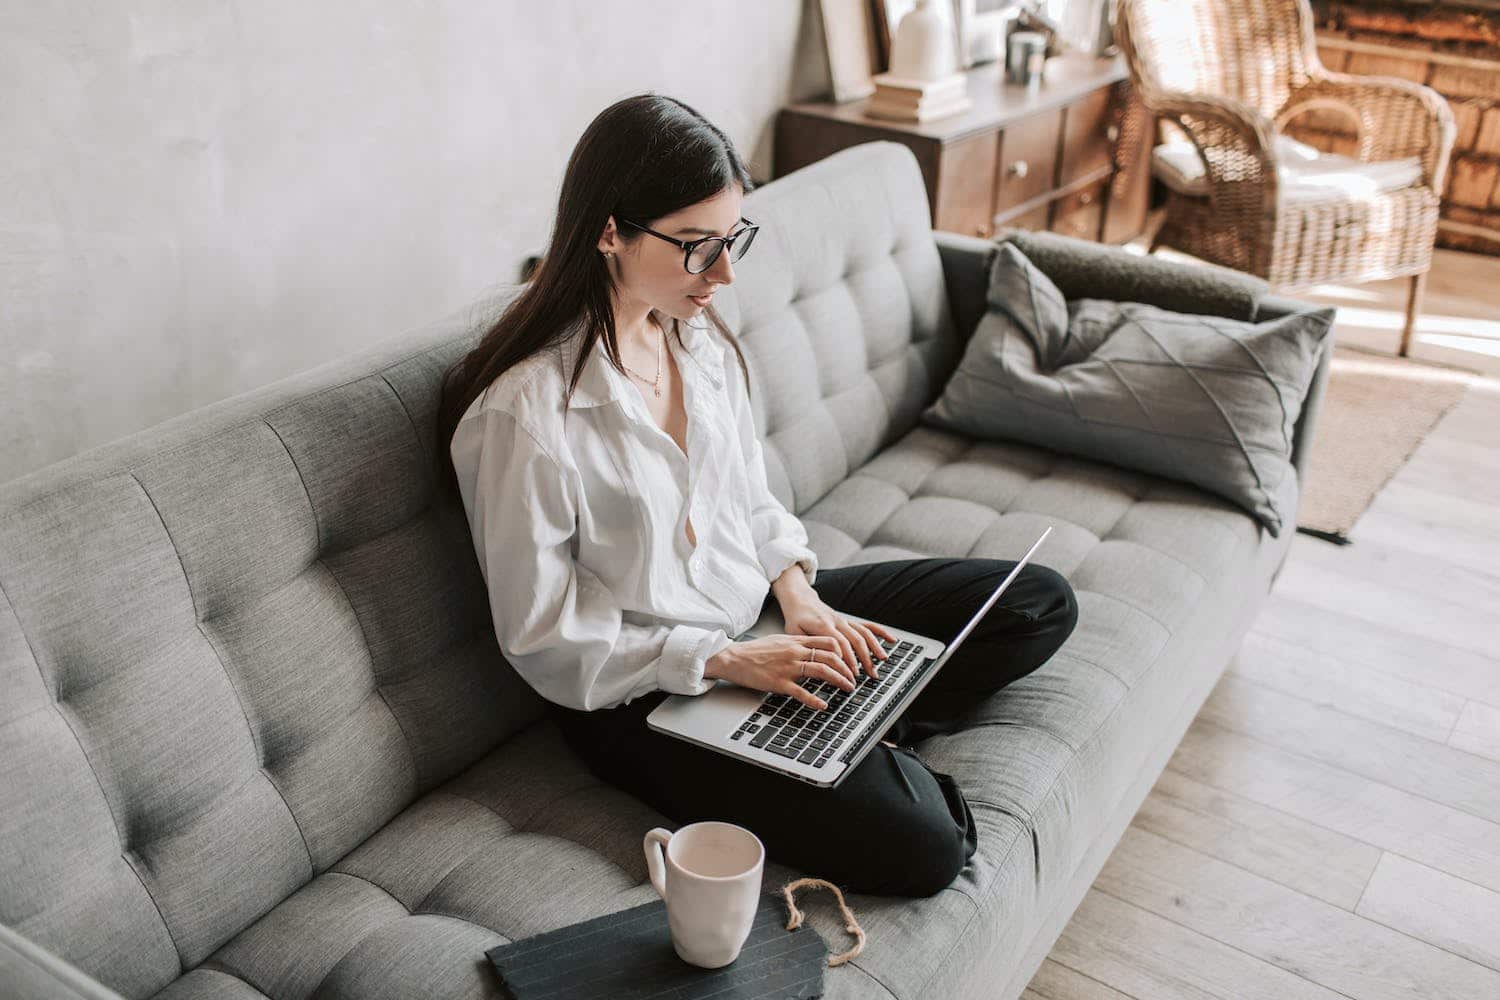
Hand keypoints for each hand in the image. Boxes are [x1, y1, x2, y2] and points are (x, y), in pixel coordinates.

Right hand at [706, 634, 875, 711]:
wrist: (733, 658)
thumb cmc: (754, 651)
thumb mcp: (779, 641)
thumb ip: (797, 644)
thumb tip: (812, 649)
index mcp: (796, 641)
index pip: (828, 642)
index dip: (844, 652)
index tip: (851, 662)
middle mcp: (795, 652)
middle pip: (830, 656)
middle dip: (847, 669)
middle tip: (854, 679)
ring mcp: (788, 667)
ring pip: (822, 670)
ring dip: (839, 680)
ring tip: (847, 688)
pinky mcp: (779, 682)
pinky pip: (801, 692)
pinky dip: (815, 700)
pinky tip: (823, 706)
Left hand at [779, 592, 896, 683]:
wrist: (800, 600)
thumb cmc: (796, 619)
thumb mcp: (794, 632)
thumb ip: (806, 645)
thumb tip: (815, 661)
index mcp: (823, 626)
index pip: (839, 644)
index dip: (847, 659)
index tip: (852, 674)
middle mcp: (837, 622)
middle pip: (855, 640)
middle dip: (865, 658)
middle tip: (870, 674)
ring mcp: (845, 621)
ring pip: (863, 633)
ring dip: (875, 647)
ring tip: (882, 661)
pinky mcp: (849, 621)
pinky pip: (866, 626)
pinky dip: (880, 632)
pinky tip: (891, 639)